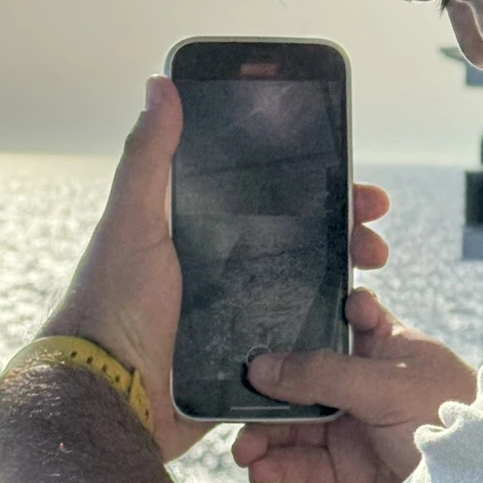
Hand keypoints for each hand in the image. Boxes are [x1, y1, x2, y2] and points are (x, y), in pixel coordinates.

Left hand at [41, 76, 394, 462]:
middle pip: (295, 235)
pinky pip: (297, 335)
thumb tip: (160, 85)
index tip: (344, 164)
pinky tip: (353, 311)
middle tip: (372, 217)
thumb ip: (148, 157)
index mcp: (192, 231)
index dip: (305, 176)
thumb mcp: (131, 222)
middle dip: (340, 220)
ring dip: (344, 268)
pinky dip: (327, 322)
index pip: (262, 193)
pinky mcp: (246, 358)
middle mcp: (216, 268)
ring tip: (371, 262)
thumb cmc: (110, 304)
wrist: (111, 397)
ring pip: (304, 281)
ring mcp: (233, 313)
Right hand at [233, 291, 477, 482]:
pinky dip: (273, 466)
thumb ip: (324, 372)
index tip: (261, 319)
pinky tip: (260, 470)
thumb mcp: (389, 384)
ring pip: (289, 424)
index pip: (338, 317)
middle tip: (231, 400)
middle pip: (298, 376)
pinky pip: (295, 465)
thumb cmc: (452, 422)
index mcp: (384, 346)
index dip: (302, 314)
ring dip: (260, 433)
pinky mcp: (342, 475)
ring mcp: (350, 430)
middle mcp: (362, 385)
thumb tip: (260, 367)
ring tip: (244, 450)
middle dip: (263, 389)